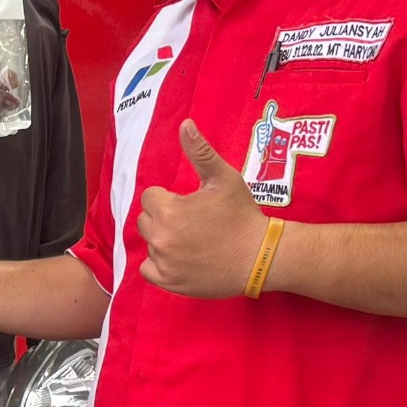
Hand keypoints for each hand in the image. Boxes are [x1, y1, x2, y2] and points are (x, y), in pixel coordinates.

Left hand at [137, 120, 267, 297]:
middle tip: (192, 222)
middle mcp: (161, 237)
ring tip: (192, 241)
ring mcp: (164, 262)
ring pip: (150, 244)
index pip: (150, 197)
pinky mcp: (169, 282)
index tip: (190, 205)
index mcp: (169, 210)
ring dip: (164, 240)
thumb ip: (200, 152)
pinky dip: (160, 265)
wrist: (260, 256)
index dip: (170, 198)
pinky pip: (148, 270)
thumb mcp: (223, 179)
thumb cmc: (242, 215)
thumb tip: (185, 124)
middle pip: (146, 220)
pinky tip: (181, 259)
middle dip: (164, 218)